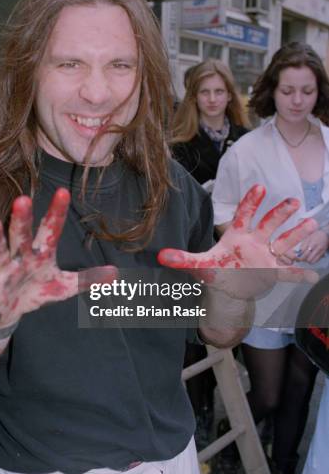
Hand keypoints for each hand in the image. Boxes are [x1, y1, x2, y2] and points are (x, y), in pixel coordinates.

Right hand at [0, 188, 116, 327]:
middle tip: (22, 198)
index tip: (63, 192)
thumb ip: (89, 279)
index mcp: (42, 252)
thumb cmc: (37, 289)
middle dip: (22, 218)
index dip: (57, 212)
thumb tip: (117, 275)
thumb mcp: (66, 286)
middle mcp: (22, 255)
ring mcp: (6, 270)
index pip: (52, 229)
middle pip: (23, 234)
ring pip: (0, 251)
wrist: (11, 310)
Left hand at [158, 185, 318, 300]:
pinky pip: (288, 273)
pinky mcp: (273, 272)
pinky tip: (314, 276)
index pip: (244, 215)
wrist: (229, 286)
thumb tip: (160, 256)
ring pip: (284, 243)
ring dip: (297, 235)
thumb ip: (183, 259)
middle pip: (269, 224)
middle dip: (280, 213)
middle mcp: (255, 241)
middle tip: (293, 201)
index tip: (260, 187)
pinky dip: (300, 275)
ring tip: (311, 224)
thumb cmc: (217, 269)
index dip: (251, 202)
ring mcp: (266, 256)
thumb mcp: (200, 265)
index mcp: (238, 235)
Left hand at [286, 229, 328, 264]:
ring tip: (305, 259)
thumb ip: (302, 244)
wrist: (326, 235)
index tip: (295, 256)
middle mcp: (314, 246)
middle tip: (298, 259)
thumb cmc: (315, 236)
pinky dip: (312, 261)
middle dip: (300, 259)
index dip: (297, 254)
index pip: (301, 250)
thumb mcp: (308, 238)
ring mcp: (318, 250)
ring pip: (310, 260)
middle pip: (305, 256)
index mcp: (309, 241)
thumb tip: (296, 251)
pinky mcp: (322, 253)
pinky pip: (315, 260)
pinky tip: (310, 259)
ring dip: (306, 261)